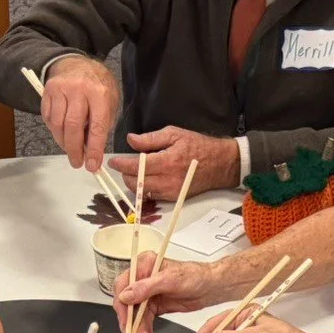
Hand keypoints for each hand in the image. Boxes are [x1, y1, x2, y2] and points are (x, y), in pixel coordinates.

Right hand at [41, 56, 120, 171]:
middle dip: (74, 150)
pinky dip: (54, 131)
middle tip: (77, 163)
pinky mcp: (48, 92)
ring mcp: (61, 89)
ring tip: (70, 148)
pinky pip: (48, 118)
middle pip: (73, 127)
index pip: (96, 126)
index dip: (93, 149)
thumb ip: (102, 125)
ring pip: (57, 125)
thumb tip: (92, 151)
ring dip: (63, 142)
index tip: (91, 166)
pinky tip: (62, 132)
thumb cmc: (96, 86)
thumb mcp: (109, 102)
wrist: (77, 64)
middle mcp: (79, 89)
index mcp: (99, 93)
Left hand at [107, 126, 239, 199]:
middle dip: (125, 174)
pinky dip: (144, 188)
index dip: (121, 164)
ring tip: (135, 171)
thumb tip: (131, 140)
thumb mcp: (174, 134)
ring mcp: (171, 191)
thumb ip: (150, 139)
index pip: (136, 166)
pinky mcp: (173, 198)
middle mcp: (168, 180)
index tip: (113, 161)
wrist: (220, 164)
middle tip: (124, 165)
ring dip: (134, 182)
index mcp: (167, 161)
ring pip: (141, 192)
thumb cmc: (198, 146)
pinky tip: (147, 178)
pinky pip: (151, 196)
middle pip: (135, 182)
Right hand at [114, 251, 225, 332]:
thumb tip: (125, 295)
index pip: (123, 284)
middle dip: (130, 321)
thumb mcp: (170, 280)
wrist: (212, 287)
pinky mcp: (154, 305)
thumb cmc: (196, 276)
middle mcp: (143, 278)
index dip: (122, 303)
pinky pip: (145, 320)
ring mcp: (148, 293)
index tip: (125, 319)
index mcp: (144, 265)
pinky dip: (145, 330)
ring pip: (135, 314)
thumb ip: (146, 287)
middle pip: (127, 302)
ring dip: (139, 329)